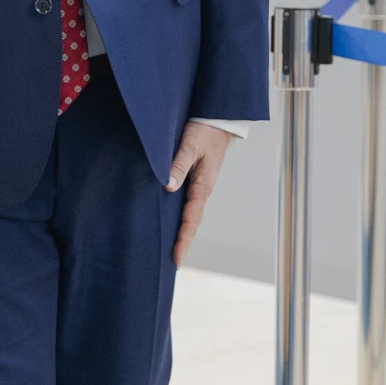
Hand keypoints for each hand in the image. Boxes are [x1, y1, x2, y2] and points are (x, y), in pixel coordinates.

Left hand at [166, 120, 232, 265]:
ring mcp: (199, 186)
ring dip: (180, 232)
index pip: (191, 219)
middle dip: (182, 243)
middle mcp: (202, 190)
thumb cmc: (204, 130)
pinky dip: (179, 217)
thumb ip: (178, 164)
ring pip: (189, 215)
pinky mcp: (195, 180)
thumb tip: (167, 185)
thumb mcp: (190, 145)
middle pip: (191, 223)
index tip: (176, 259)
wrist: (218, 119)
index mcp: (203, 186)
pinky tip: (169, 222)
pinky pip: (186, 204)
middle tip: (172, 265)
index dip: (183, 239)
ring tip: (170, 250)